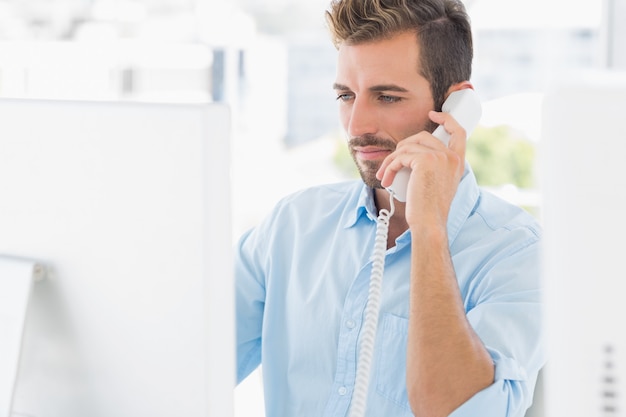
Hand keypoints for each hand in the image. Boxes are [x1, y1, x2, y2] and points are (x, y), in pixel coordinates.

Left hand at [376, 110, 466, 228]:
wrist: (429, 223)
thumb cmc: (429, 210)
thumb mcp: (437, 184)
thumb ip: (434, 167)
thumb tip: (411, 154)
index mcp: (458, 162)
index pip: (458, 132)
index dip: (446, 119)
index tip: (432, 114)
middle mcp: (452, 157)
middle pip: (422, 136)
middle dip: (402, 147)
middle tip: (391, 163)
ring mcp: (440, 157)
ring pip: (407, 146)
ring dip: (391, 160)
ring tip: (384, 174)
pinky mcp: (425, 160)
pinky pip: (400, 156)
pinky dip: (389, 167)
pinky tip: (386, 179)